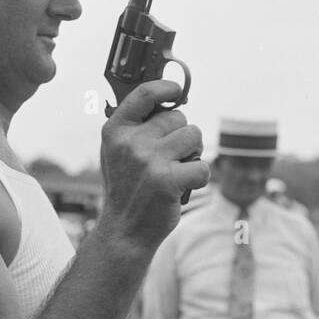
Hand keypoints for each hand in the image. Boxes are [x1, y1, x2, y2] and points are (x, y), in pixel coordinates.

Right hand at [99, 79, 209, 247]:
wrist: (124, 231)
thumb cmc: (127, 188)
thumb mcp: (117, 152)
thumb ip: (136, 126)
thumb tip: (169, 98)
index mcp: (115, 131)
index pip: (144, 93)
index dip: (166, 88)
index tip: (177, 91)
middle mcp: (131, 142)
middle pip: (178, 117)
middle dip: (182, 135)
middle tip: (171, 157)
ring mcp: (149, 161)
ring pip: (194, 136)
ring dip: (193, 154)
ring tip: (177, 171)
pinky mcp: (168, 181)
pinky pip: (202, 166)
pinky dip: (199, 178)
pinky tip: (183, 188)